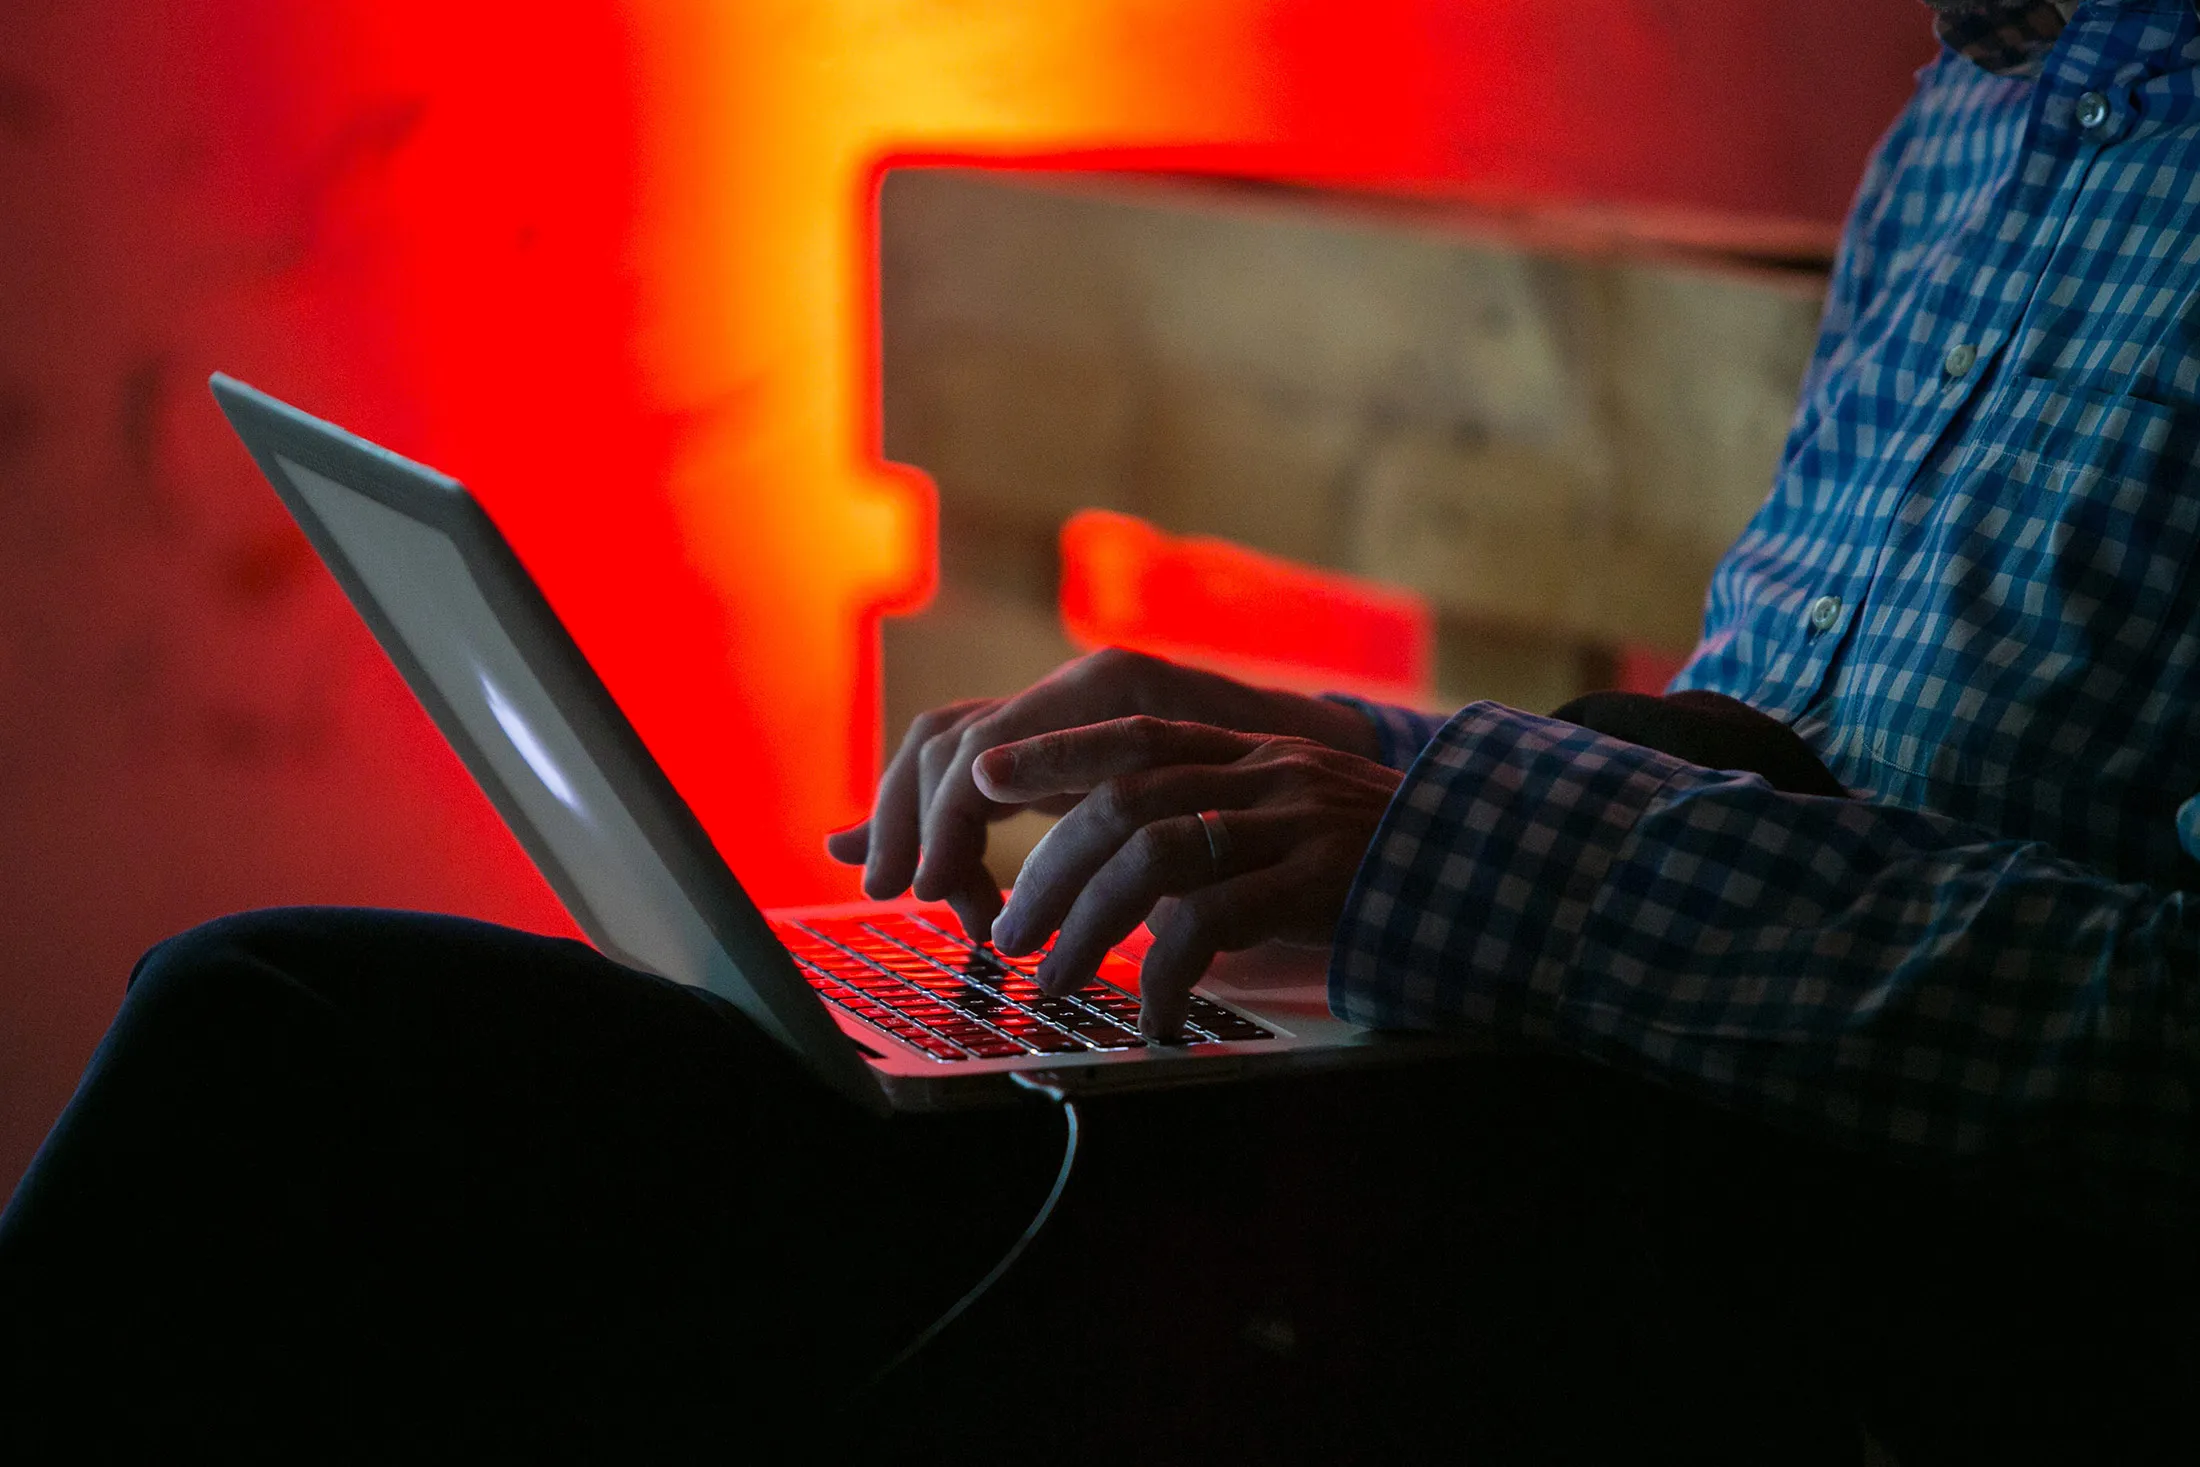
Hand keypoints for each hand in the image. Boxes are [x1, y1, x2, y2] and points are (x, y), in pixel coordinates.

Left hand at [972, 716, 1400, 1040]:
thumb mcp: (1303, 831)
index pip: (1134, 732)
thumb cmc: (1396, 874)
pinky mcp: (1325, 880)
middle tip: (1008, 932)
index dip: (1053, 750)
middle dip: (1048, 864)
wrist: (1518, 884)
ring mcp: (1299, 821)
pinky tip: (1158, 1011)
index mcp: (1259, 754)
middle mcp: (1272, 773)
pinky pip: (1214, 918)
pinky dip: (1167, 969)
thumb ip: (1228, 836)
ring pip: (1155, 850)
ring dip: (1086, 919)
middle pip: (1125, 795)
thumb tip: (1132, 884)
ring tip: (1053, 976)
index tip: (984, 777)